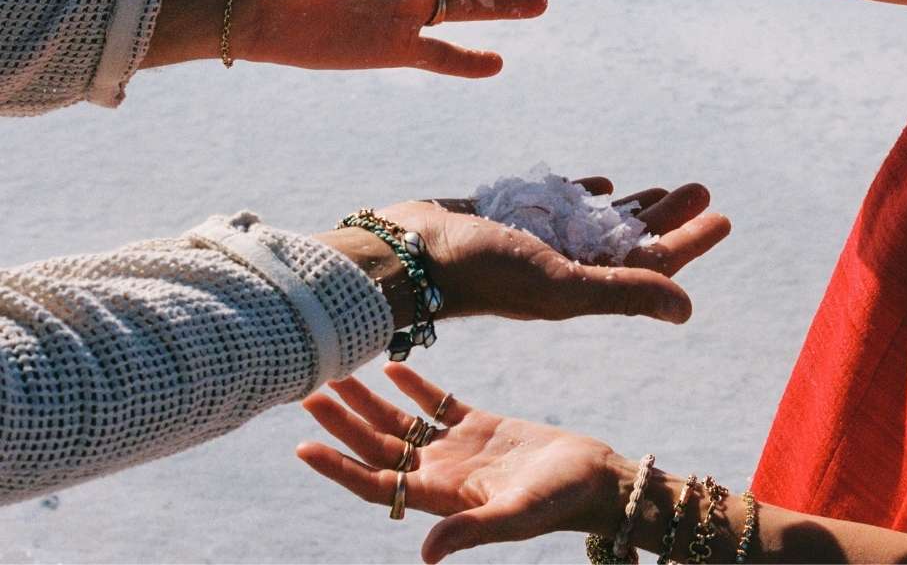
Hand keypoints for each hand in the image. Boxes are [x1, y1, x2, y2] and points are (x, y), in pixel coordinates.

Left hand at [298, 365, 632, 562]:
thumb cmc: (561, 503)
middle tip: (307, 391)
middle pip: (377, 447)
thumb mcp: (517, 516)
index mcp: (441, 496)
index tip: (303, 446)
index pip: (375, 483)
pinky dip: (413, 386)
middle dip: (341, 423)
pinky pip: (437, 404)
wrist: (596, 482)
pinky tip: (390, 366)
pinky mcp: (481, 427)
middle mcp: (440, 473)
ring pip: (400, 423)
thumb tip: (427, 553)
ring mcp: (458, 449)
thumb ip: (472, 529)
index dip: (338, 467)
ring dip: (368, 402)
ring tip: (337, 374)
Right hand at [374, 177, 730, 324]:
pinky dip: (584, 194)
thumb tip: (687, 309)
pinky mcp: (509, 219)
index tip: (724, 218)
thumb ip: (623, 292)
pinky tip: (604, 184)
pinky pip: (558, 205)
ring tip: (670, 185)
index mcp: (581, 289)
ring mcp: (535, 244)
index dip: (689, 243)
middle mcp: (562, 269)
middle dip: (670, 217)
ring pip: (599, 223)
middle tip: (703, 188)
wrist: (405, 253)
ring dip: (637, 206)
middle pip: (632, 242)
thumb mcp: (561, 283)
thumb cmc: (483, 272)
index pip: (651, 266)